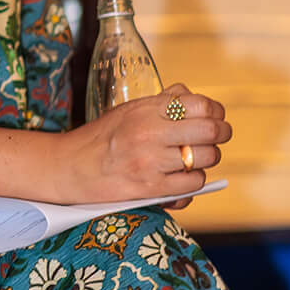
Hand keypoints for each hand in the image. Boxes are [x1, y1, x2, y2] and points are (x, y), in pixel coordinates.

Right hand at [54, 83, 230, 205]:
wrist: (69, 168)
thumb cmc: (101, 138)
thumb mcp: (129, 110)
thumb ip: (163, 102)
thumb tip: (197, 101)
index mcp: (146, 109)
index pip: (202, 105)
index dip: (215, 112)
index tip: (214, 117)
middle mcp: (150, 133)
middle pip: (211, 131)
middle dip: (221, 134)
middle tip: (217, 137)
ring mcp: (151, 162)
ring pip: (206, 158)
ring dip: (206, 160)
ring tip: (194, 159)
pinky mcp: (150, 188)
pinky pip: (192, 185)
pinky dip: (193, 183)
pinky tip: (181, 178)